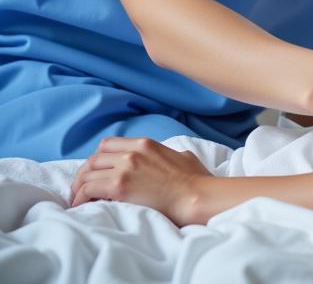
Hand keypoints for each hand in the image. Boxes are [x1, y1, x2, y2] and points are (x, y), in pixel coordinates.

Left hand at [70, 137, 210, 225]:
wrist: (194, 195)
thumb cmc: (193, 180)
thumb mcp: (181, 156)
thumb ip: (167, 154)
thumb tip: (167, 159)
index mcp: (145, 143)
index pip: (108, 144)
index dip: (98, 159)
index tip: (95, 172)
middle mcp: (132, 152)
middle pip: (94, 158)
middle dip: (84, 174)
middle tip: (82, 188)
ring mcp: (125, 168)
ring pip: (87, 173)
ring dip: (80, 187)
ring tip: (78, 200)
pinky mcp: (119, 186)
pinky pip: (88, 189)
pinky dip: (80, 198)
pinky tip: (81, 206)